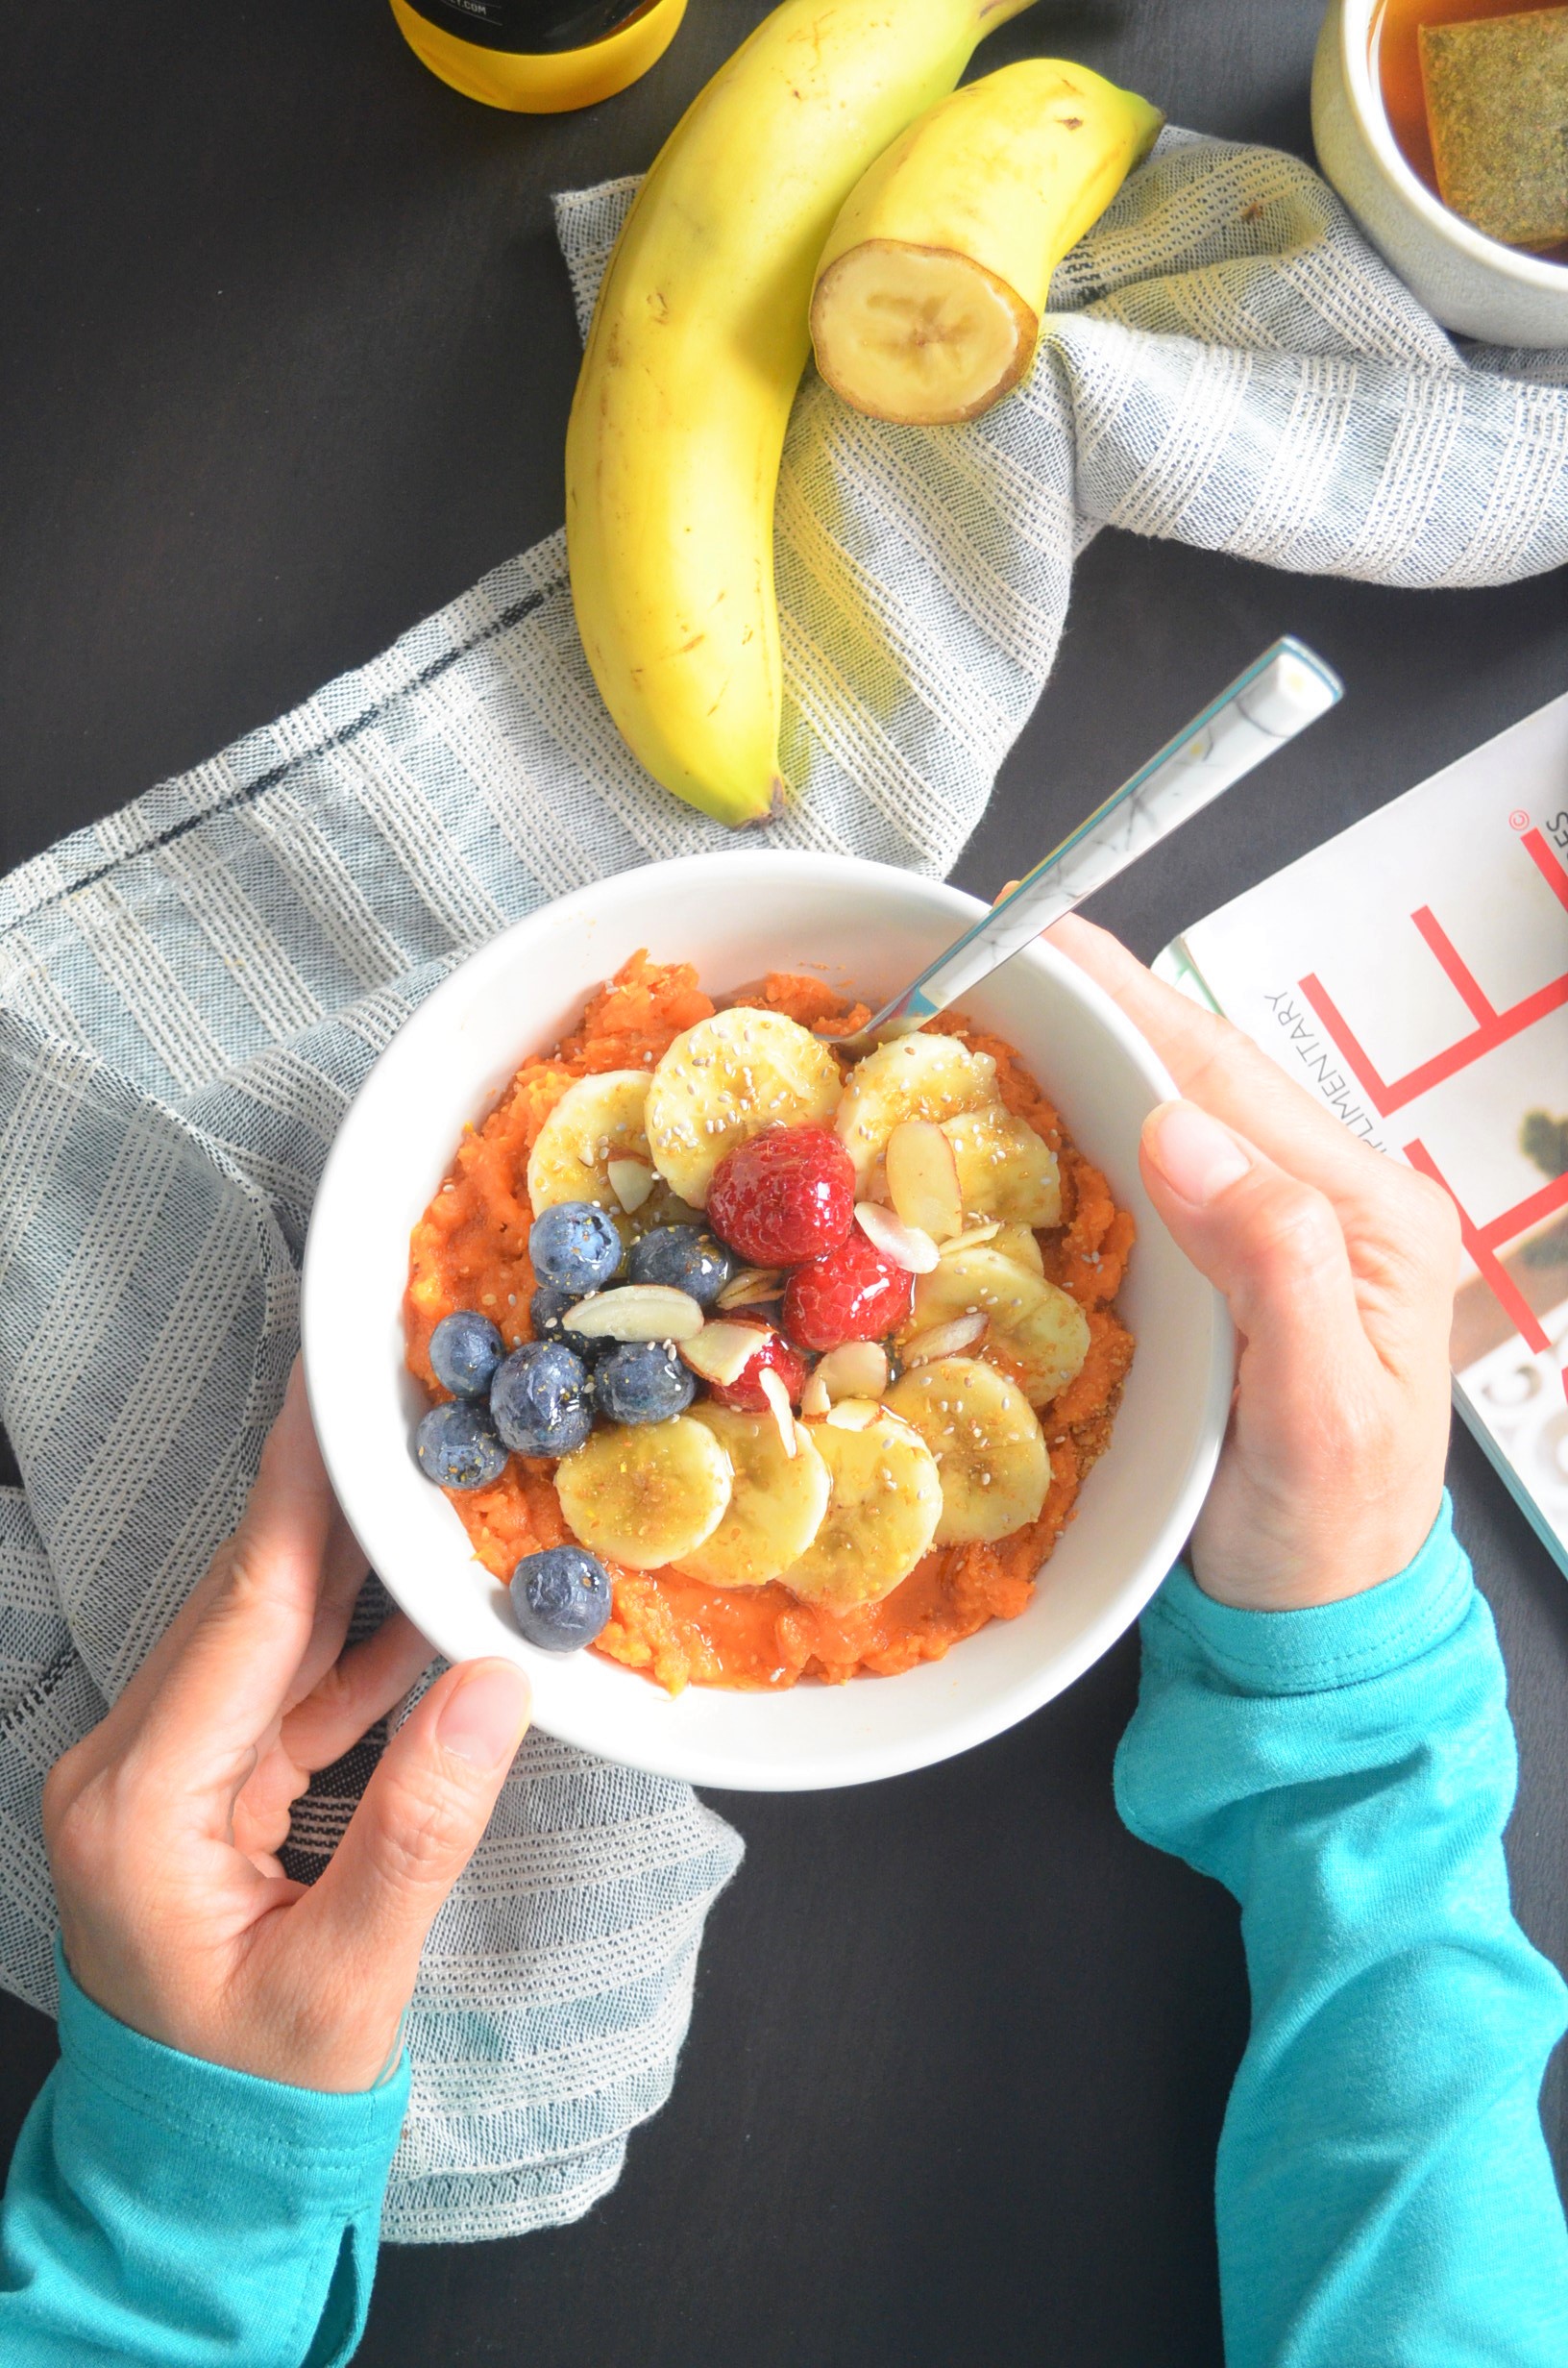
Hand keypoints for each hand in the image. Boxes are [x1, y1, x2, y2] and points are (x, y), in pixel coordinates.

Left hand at [42, 1365, 531, 2090]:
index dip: (299, 1495)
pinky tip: (419, 1600)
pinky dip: (353, 1649)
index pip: (245, 1611)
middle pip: (248, 1600)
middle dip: (328, 1501)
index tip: (332, 1393)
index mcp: (142, 1801)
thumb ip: (420, 1828)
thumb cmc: (261, 2097)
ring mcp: (161, 1776)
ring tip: (422, 1475)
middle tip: (400, 1403)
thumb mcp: (346, 1980)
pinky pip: (284, 1694)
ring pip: (268, 1635)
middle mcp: (131, 1766)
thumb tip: (499, 1683)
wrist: (199, 2172)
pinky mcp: (198, 1792)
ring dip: (348, 1563)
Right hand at [1050, 916, 1458, 1611]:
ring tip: (984, 1006)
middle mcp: (1325, 1201)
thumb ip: (1272, 1266)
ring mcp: (1275, 1231)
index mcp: (1362, 1215)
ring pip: (1167, 1110)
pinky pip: (1148, 1172)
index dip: (1121, 999)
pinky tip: (1019, 1112)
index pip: (1223, 1073)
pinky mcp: (1227, 1269)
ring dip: (1077, 1056)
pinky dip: (1079, 1128)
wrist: (1322, 1626)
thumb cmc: (1327, 1538)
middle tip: (979, 952)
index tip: (1032, 936)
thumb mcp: (1315, 1418)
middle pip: (1192, 1071)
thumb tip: (1179, 1130)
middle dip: (1089, 1004)